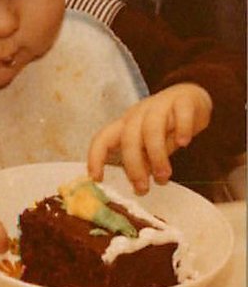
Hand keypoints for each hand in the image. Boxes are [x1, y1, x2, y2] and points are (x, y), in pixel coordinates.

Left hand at [87, 83, 211, 193]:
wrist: (191, 98)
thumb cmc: (167, 125)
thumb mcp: (151, 143)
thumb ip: (145, 160)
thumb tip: (138, 186)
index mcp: (126, 125)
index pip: (103, 139)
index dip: (95, 157)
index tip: (97, 179)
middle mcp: (139, 114)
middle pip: (129, 138)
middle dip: (133, 166)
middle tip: (143, 189)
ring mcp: (160, 106)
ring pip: (152, 129)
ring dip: (157, 155)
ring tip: (164, 176)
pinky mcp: (184, 101)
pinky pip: (181, 113)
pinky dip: (182, 128)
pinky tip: (184, 143)